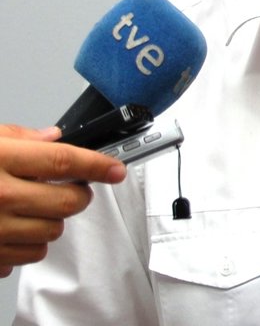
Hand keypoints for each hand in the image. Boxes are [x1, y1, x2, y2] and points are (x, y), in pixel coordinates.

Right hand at [0, 124, 125, 276]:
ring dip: (50, 220)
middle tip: (72, 187)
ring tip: (30, 207)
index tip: (116, 168)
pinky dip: (28, 243)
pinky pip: (28, 254)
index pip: (65, 161)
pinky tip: (12, 227)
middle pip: (68, 201)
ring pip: (52, 232)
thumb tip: (53, 137)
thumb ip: (18, 137)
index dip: (99, 164)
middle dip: (79, 194)